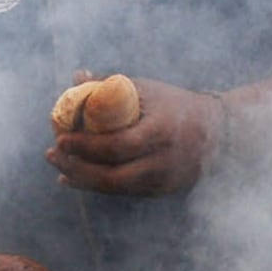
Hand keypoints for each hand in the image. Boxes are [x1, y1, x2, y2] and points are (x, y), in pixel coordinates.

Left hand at [45, 77, 225, 196]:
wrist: (220, 133)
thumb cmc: (176, 105)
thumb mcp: (148, 91)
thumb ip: (112, 87)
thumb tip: (78, 77)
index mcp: (163, 130)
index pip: (118, 145)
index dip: (86, 146)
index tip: (60, 138)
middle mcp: (165, 161)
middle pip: (112, 175)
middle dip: (76, 167)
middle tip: (52, 154)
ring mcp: (163, 180)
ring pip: (114, 189)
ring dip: (81, 179)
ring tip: (58, 166)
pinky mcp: (160, 192)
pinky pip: (121, 193)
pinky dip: (94, 186)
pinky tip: (72, 178)